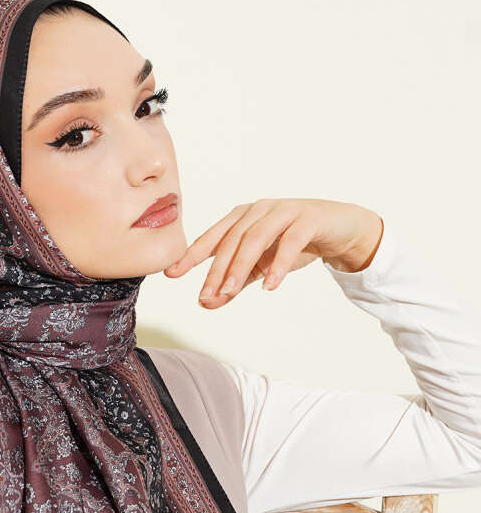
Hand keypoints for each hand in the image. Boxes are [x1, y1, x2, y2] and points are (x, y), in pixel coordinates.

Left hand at [164, 198, 383, 307]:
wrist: (341, 230)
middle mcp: (260, 209)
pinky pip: (291, 241)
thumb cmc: (296, 245)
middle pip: (232, 239)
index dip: (191, 255)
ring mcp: (285, 211)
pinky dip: (279, 264)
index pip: (213, 237)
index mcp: (244, 218)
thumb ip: (236, 283)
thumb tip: (206, 303)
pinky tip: (270, 286)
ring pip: (256, 237)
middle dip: (216, 269)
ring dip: (241, 266)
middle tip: (205, 296)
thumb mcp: (262, 268)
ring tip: (229, 292)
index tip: (171, 274)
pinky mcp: (309, 218)